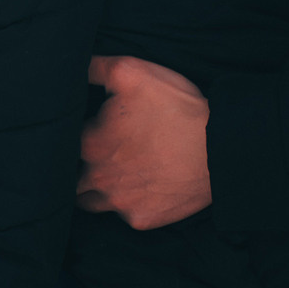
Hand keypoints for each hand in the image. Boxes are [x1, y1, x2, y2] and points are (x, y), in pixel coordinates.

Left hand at [77, 55, 212, 229]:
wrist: (222, 149)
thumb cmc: (176, 108)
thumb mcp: (131, 72)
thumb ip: (95, 68)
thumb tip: (74, 67)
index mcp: (88, 143)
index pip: (67, 141)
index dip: (79, 133)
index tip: (94, 128)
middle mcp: (96, 178)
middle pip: (71, 176)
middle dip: (77, 166)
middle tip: (101, 153)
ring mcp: (118, 202)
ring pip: (90, 201)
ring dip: (95, 190)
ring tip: (113, 175)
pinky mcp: (141, 219)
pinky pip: (125, 215)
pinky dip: (129, 204)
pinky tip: (143, 189)